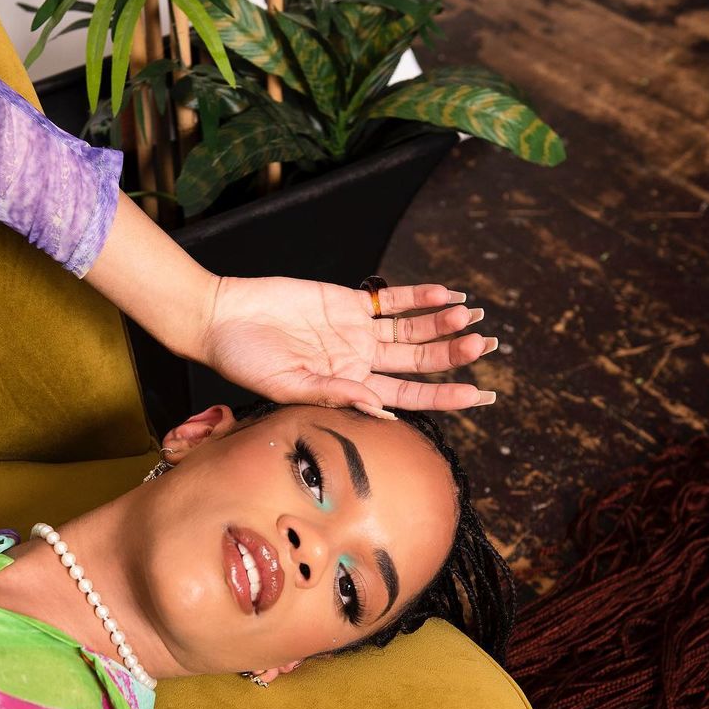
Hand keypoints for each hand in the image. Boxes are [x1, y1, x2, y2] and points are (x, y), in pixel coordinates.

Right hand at [197, 275, 497, 415]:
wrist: (222, 319)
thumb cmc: (245, 361)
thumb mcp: (288, 386)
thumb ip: (335, 395)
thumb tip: (383, 414)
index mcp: (350, 390)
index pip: (409, 398)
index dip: (445, 398)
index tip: (479, 395)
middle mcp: (360, 363)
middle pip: (419, 363)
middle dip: (454, 356)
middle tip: (486, 347)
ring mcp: (356, 332)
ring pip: (412, 330)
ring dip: (442, 323)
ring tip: (472, 316)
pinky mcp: (348, 301)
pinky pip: (391, 300)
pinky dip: (419, 297)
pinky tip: (447, 294)